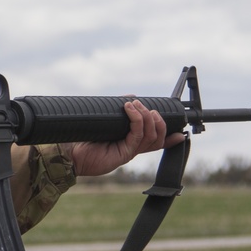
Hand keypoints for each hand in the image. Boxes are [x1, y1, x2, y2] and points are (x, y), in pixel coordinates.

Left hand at [69, 100, 186, 176]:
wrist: (70, 154)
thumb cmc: (85, 138)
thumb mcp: (106, 121)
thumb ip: (119, 110)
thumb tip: (132, 97)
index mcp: (130, 143)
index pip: (155, 142)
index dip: (170, 138)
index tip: (180, 132)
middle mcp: (132, 149)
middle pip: (158, 137)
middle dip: (158, 119)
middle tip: (146, 106)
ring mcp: (129, 152)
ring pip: (151, 135)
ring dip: (146, 116)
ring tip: (135, 105)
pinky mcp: (124, 153)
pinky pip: (137, 135)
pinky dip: (137, 120)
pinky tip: (130, 109)